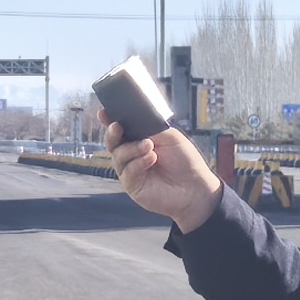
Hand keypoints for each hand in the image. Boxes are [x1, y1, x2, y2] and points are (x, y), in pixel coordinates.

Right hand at [106, 113, 219, 229]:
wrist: (195, 187)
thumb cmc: (185, 161)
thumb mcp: (169, 136)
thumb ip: (150, 127)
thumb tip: (132, 120)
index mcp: (140, 139)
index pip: (122, 129)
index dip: (110, 120)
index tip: (103, 112)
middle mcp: (132, 155)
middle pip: (112, 142)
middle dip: (112, 133)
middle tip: (117, 126)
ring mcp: (130, 171)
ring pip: (118, 156)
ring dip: (132, 148)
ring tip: (149, 146)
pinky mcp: (132, 186)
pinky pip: (127, 172)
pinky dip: (138, 163)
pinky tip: (152, 158)